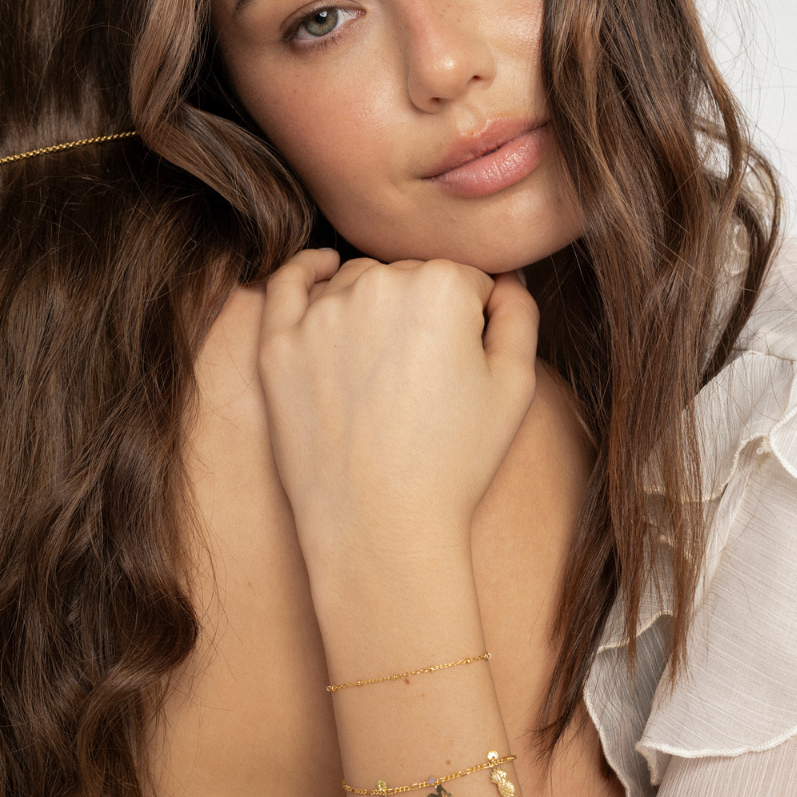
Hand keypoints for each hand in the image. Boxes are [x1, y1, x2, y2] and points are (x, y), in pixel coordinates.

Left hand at [258, 249, 538, 583]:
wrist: (380, 527)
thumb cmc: (454, 463)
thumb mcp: (515, 386)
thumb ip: (519, 316)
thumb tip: (505, 282)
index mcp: (441, 286)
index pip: (467, 281)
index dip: (473, 322)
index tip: (465, 366)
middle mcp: (377, 285)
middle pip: (409, 276)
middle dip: (422, 311)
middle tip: (424, 377)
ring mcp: (319, 314)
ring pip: (355, 280)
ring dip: (372, 302)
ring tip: (385, 365)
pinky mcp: (278, 345)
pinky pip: (286, 285)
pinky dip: (306, 271)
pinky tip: (321, 269)